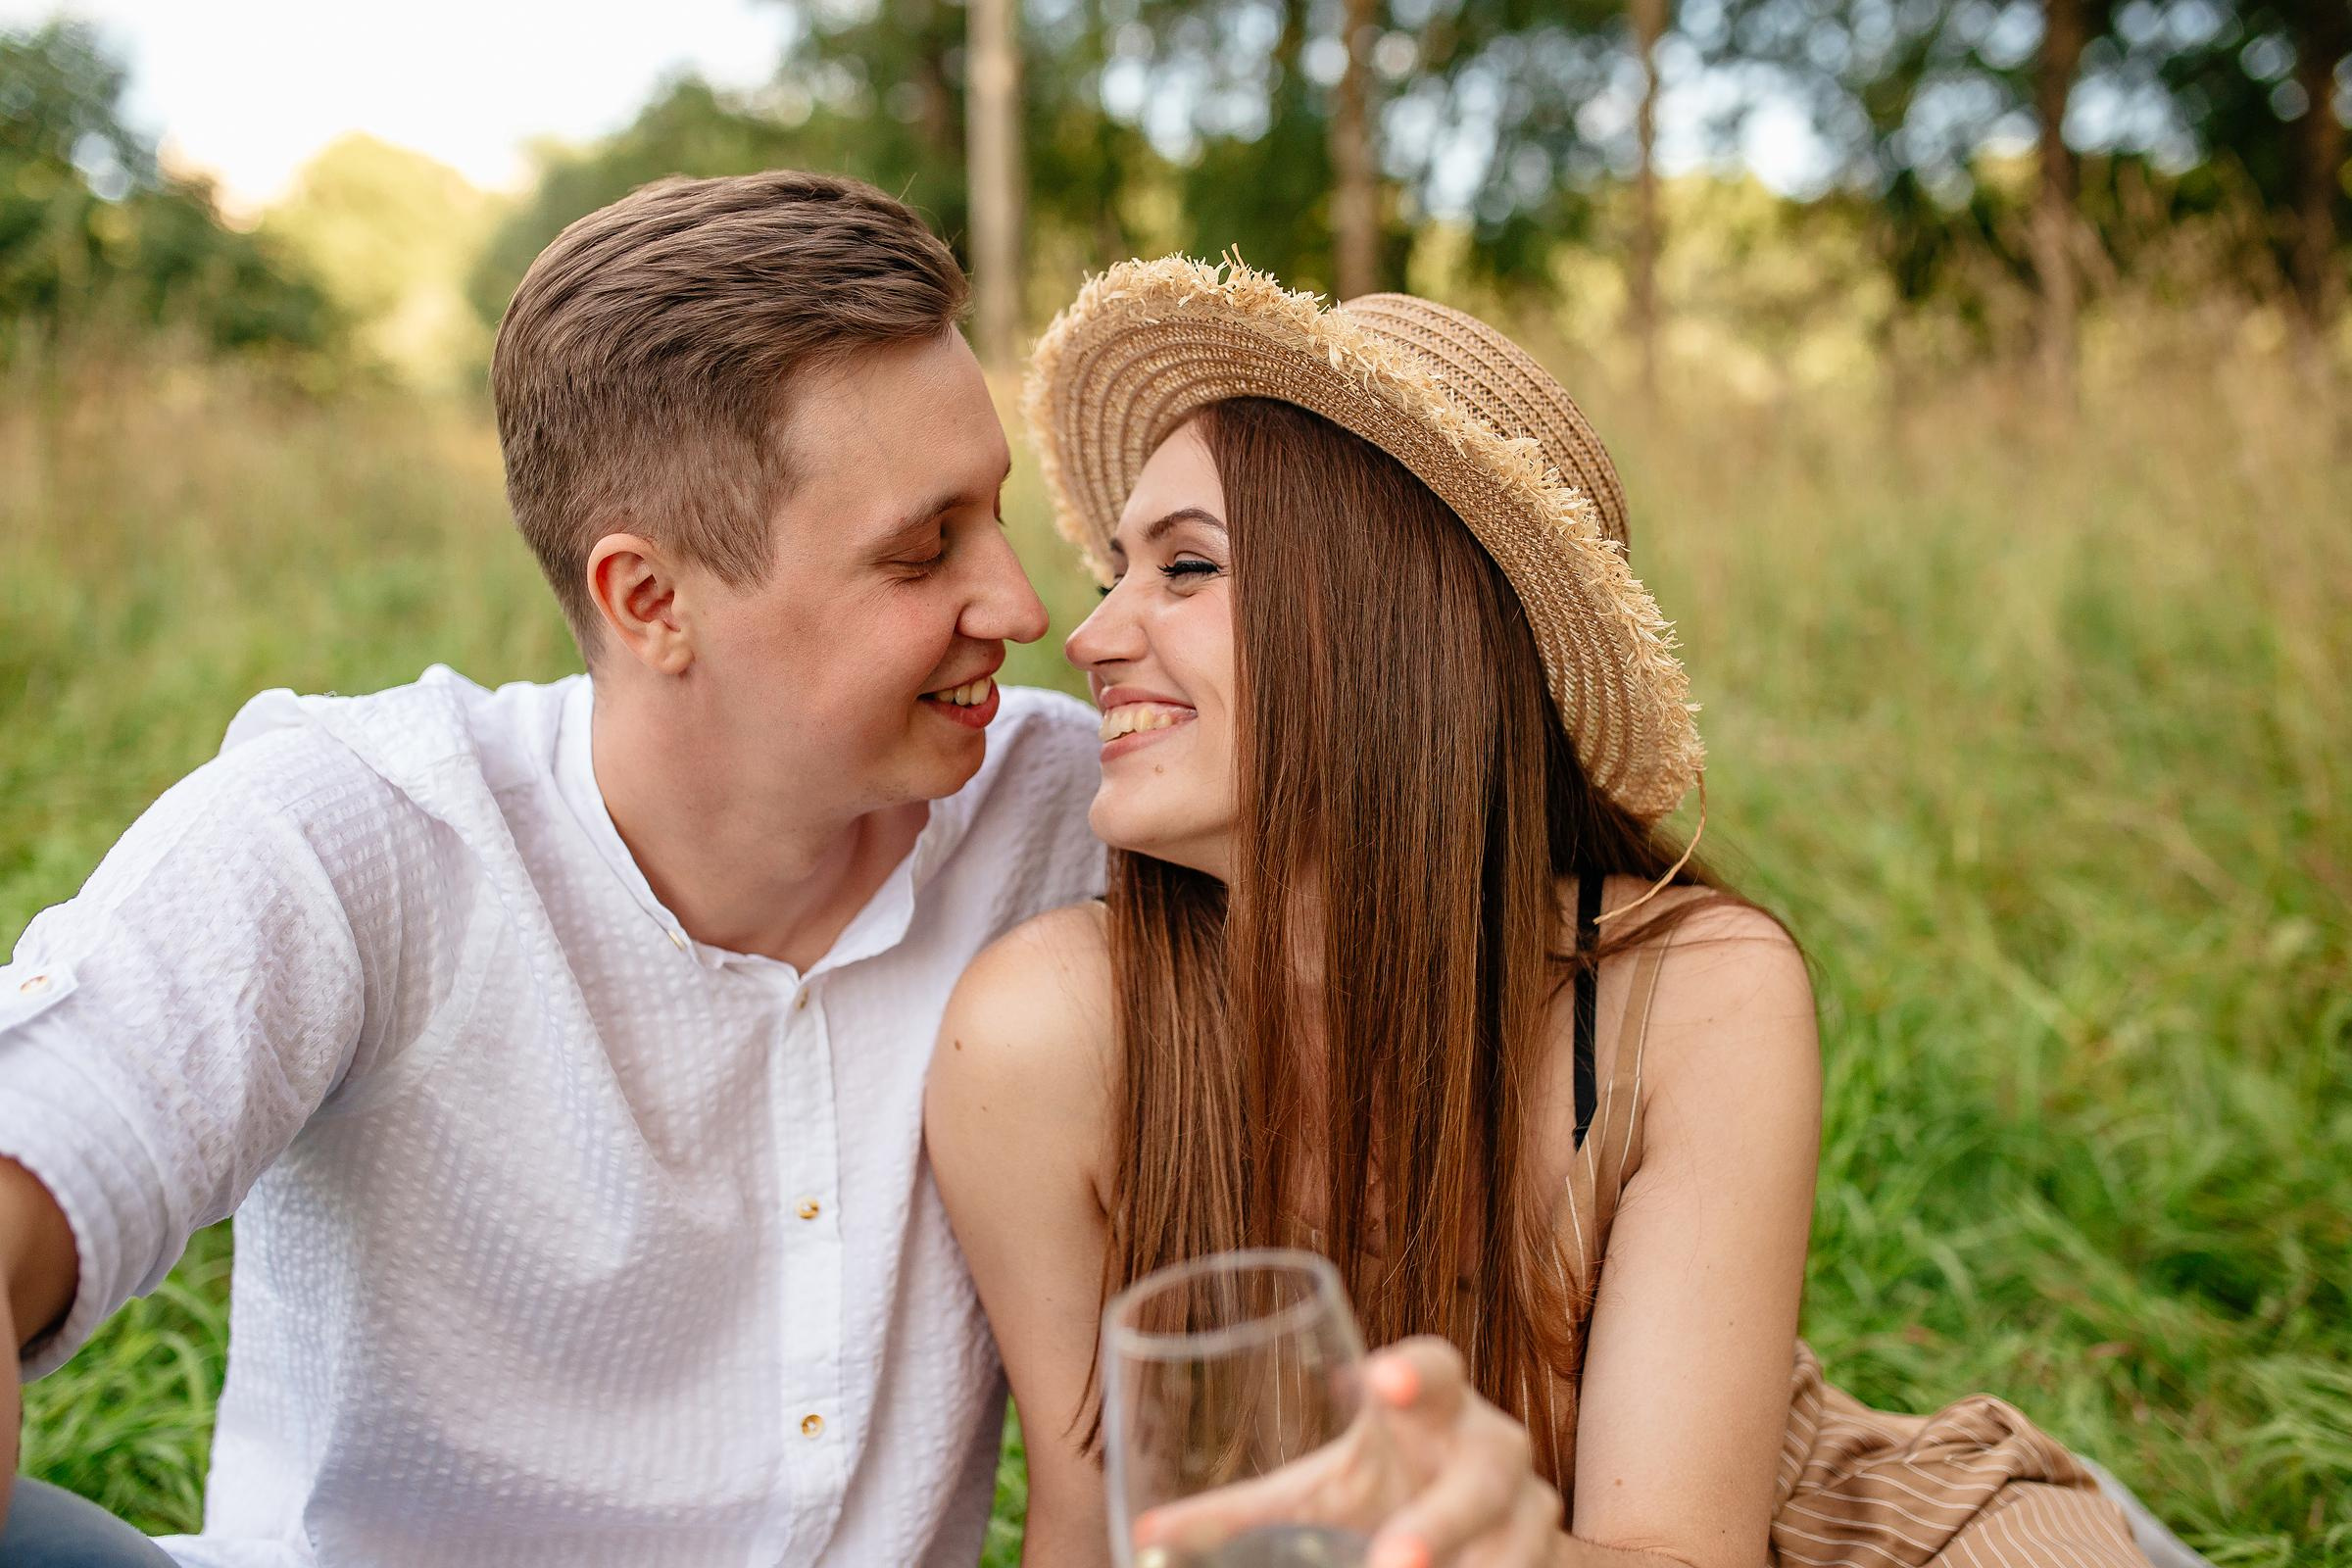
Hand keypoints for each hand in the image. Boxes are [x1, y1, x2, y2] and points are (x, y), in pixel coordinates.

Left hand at [1132, 1337, 1566, 1567]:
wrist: (1468, 1532)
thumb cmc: (1375, 1489)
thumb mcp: (1311, 1496)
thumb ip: (1236, 1515)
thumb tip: (1143, 1540)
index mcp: (1435, 1404)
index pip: (1438, 1366)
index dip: (1415, 1372)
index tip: (1378, 1381)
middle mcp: (1493, 1449)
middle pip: (1487, 1471)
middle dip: (1444, 1519)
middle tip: (1394, 1560)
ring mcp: (1531, 1513)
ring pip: (1516, 1543)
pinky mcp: (1545, 1565)